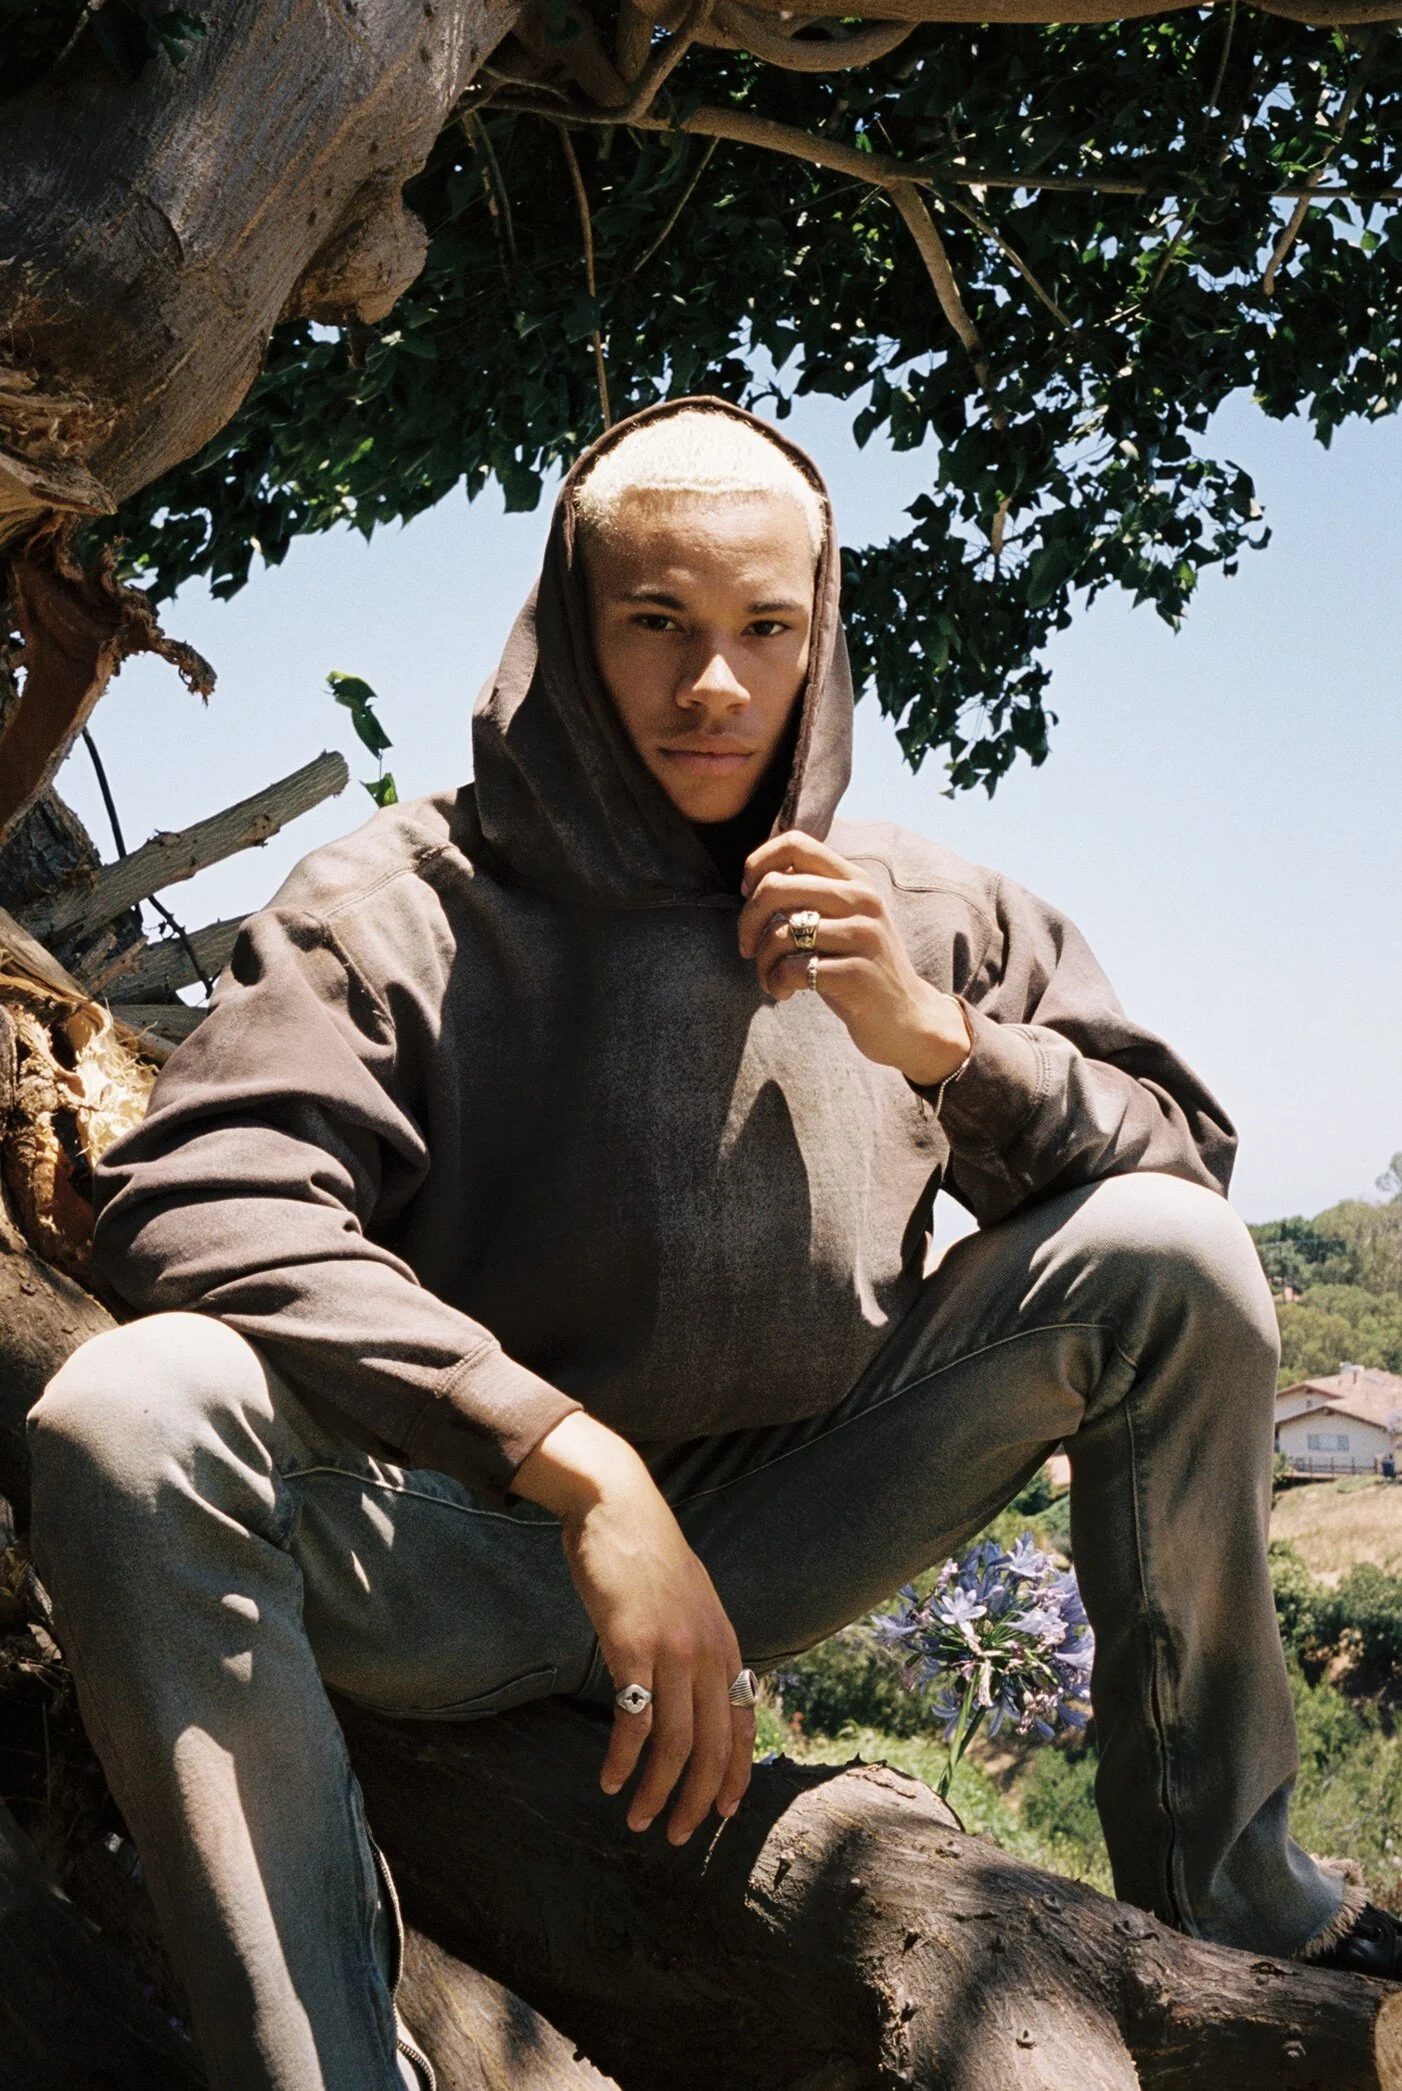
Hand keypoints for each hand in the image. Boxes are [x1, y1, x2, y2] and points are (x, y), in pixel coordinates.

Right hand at [513, 1411, 753, 1843]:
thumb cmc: (646, 1553)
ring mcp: (673, 1649)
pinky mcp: (633, 1646)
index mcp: (725, 1642)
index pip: (743, 1724)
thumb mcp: (689, 1600)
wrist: (617, 1505)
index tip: (722, 1812)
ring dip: (657, 1791)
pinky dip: (624, 1760)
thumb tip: (696, 1688)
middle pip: (712, 1745)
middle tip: (679, 1835)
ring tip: (640, 1820)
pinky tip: (610, 1780)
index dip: (734, 1774)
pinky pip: (634, 1721)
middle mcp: (708, 1651)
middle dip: (697, 1799)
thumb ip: (697, 1643)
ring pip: (675, 1744)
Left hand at [738, 831, 971, 1086]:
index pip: (795, 844)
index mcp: (854, 880)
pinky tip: (784, 992)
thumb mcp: (843, 921)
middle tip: (747, 948)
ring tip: (769, 978)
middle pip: (776, 886)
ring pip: (780, 934)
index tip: (749, 895)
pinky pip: (793, 969)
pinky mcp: (857, 974)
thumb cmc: (859, 966)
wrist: (907, 1019)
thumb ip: (811, 896)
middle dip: (747, 920)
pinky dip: (776, 983)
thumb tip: (757, 879)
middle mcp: (861, 901)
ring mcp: (862, 936)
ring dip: (762, 962)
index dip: (758, 864)